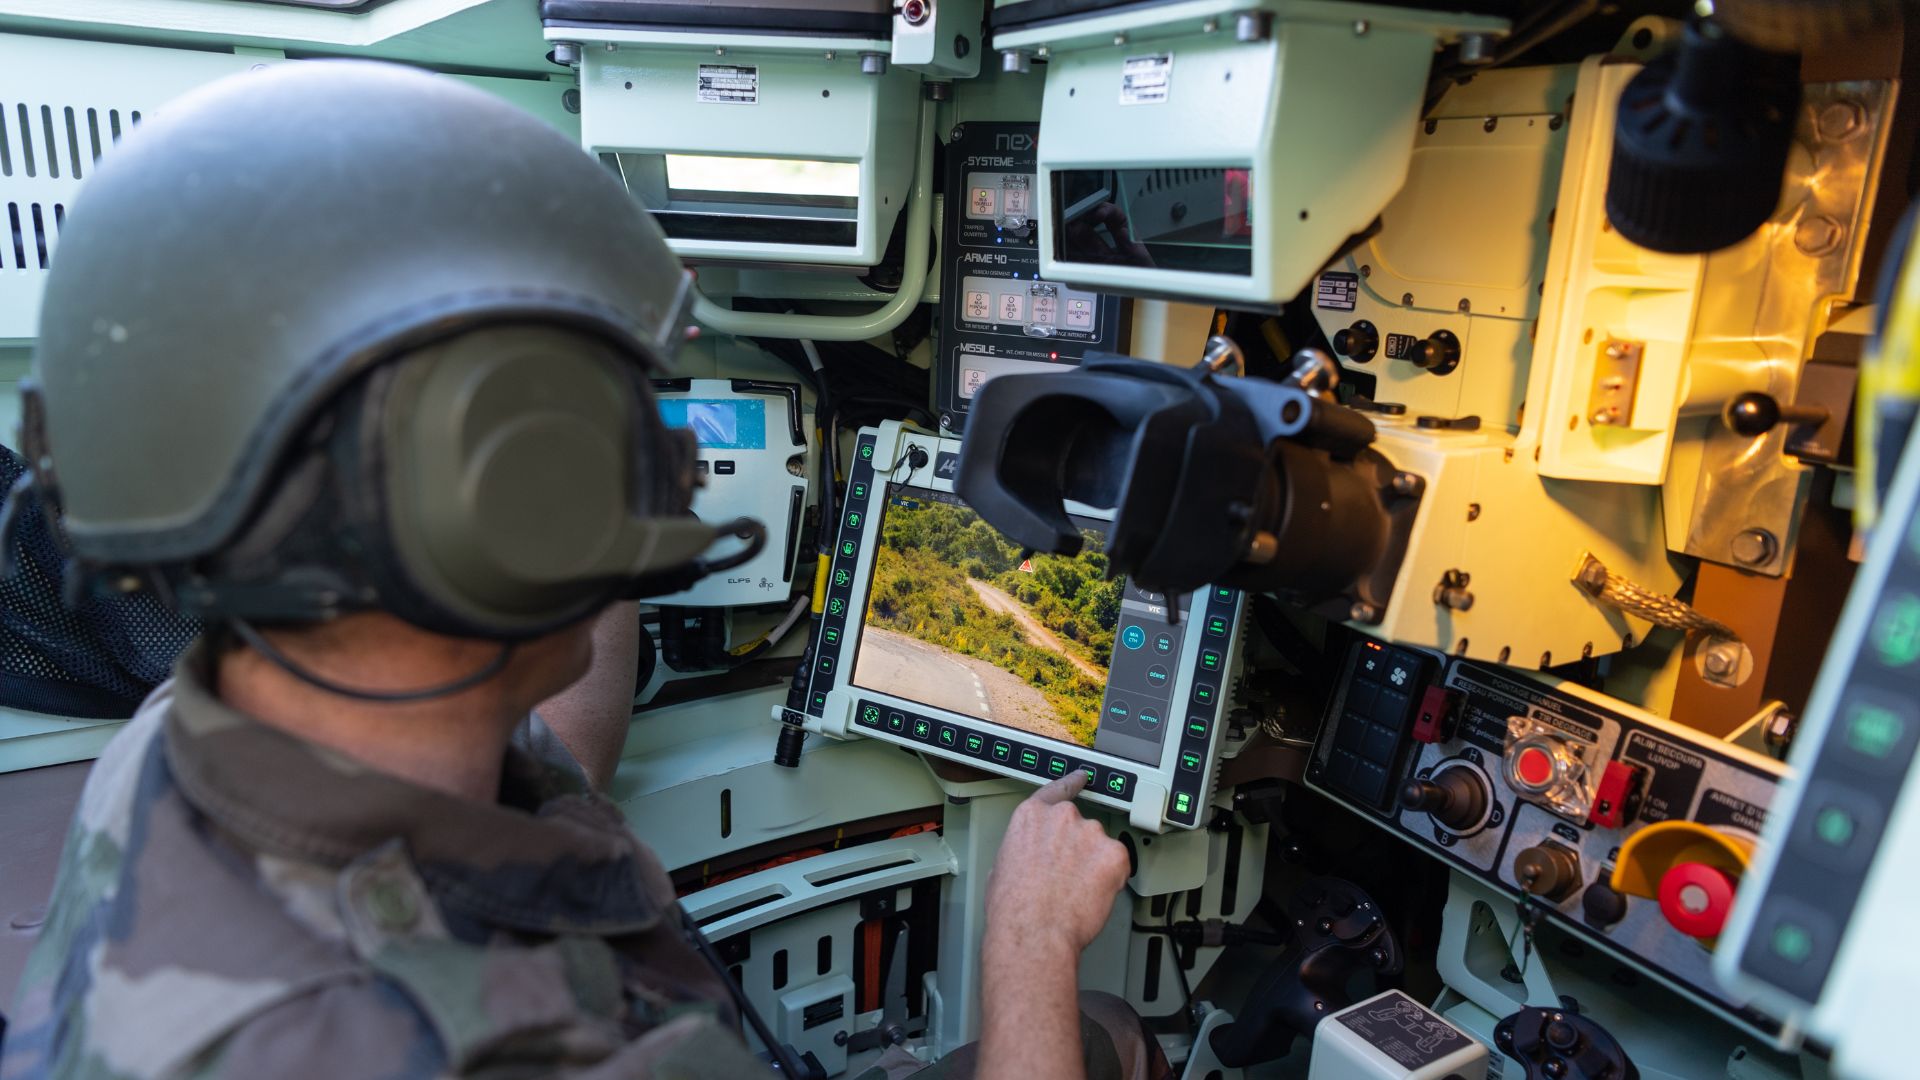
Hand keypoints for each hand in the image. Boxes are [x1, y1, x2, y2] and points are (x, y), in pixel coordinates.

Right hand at [984, 772, 1131, 960]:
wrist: (1033, 931)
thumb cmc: (1013, 908)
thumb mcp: (1001, 868)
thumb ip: (1022, 850)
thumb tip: (1029, 858)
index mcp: (1032, 817)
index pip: (1056, 790)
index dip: (1072, 783)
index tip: (1082, 777)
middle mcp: (1063, 817)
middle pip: (1080, 826)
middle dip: (1078, 850)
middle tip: (1069, 878)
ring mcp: (1091, 833)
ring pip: (1101, 847)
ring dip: (1095, 866)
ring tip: (1077, 893)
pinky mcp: (1114, 854)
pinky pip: (1120, 864)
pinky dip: (1113, 879)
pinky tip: (1094, 895)